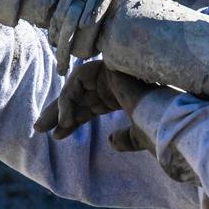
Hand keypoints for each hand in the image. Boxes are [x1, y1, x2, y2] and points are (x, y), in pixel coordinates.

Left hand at [33, 59, 155, 147]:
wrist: (171, 119)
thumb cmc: (159, 127)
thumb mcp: (138, 136)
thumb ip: (125, 139)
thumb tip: (111, 141)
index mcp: (118, 97)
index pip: (86, 107)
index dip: (71, 121)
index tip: (56, 136)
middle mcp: (111, 84)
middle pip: (76, 96)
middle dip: (56, 113)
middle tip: (38, 128)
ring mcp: (108, 74)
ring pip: (74, 90)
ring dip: (60, 109)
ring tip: (49, 128)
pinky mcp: (105, 67)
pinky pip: (77, 83)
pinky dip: (68, 100)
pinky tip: (64, 119)